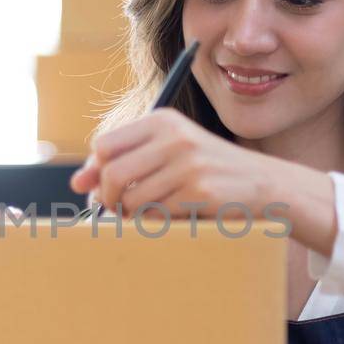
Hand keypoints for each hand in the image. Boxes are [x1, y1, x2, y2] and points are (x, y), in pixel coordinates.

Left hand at [69, 109, 278, 217]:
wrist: (265, 184)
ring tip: (152, 213)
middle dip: (107, 199)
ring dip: (134, 215)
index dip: (96, 171)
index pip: (104, 145)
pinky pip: (156, 216)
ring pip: (131, 200)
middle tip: (116, 210)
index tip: (99, 188)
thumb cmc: (209, 171)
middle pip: (112, 173)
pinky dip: (157, 223)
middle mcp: (175, 137)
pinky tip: (174, 216)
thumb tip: (78, 183)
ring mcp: (189, 164)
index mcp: (163, 120)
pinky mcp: (200, 192)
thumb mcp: (170, 153)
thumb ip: (125, 161)